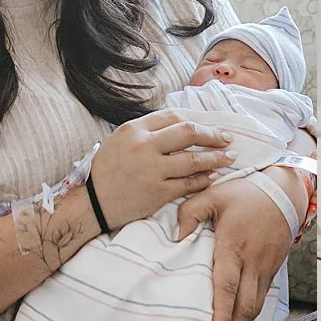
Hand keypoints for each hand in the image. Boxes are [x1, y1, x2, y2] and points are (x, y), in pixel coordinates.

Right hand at [90, 110, 236, 226]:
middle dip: (212, 135)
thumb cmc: (105, 171)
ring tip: (228, 158)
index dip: (195, 120)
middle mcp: (144, 146)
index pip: (172, 117)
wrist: (92, 204)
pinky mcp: (158, 192)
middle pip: (188, 132)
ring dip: (215, 158)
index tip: (208, 126)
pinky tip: (212, 177)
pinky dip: (204, 179)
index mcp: (134, 129)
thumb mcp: (120, 140)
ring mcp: (152, 170)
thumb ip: (146, 131)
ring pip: (193, 159)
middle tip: (227, 138)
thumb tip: (177, 125)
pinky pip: (189, 184)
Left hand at [175, 171, 294, 320]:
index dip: (222, 310)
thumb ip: (190, 212)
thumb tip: (175, 237)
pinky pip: (261, 299)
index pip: (227, 284)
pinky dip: (250, 317)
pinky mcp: (271, 270)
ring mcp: (264, 268)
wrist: (284, 191)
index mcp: (234, 246)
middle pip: (244, 306)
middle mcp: (252, 262)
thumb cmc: (246, 193)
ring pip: (255, 307)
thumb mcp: (214, 194)